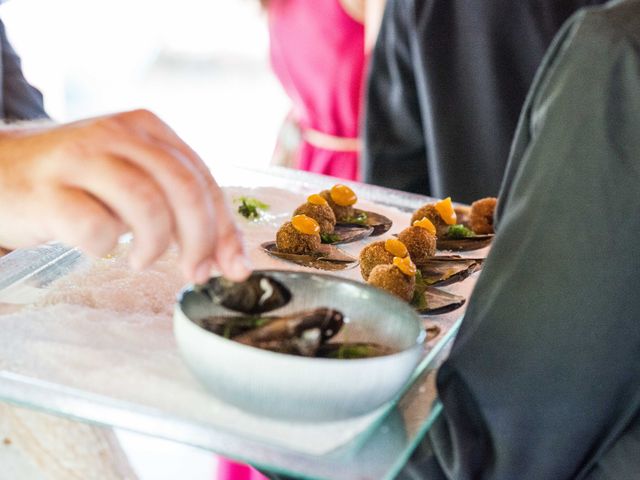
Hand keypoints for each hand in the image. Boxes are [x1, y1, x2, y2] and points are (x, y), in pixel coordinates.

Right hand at [0, 109, 250, 281]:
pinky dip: (106, 247)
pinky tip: (98, 244)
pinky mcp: (48, 190)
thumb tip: (225, 255)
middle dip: (201, 239)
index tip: (234, 265)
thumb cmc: (76, 183)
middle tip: (195, 271)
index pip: (203, 178)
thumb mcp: (132, 178)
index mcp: (147, 127)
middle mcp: (117, 134)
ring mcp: (81, 158)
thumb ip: (176, 205)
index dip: (224, 227)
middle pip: (183, 187)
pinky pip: (96, 227)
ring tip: (141, 259)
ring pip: (147, 203)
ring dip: (155, 244)